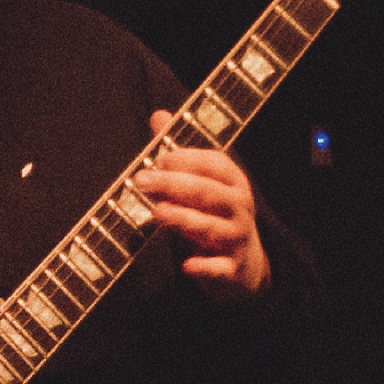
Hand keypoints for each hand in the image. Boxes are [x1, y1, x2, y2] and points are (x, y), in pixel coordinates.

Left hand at [138, 113, 271, 302]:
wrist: (243, 264)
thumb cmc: (213, 214)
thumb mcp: (202, 183)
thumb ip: (179, 154)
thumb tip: (158, 115)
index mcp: (233, 183)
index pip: (216, 165)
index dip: (189, 159)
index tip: (159, 156)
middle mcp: (239, 208)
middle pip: (211, 193)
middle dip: (176, 185)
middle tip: (141, 181)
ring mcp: (237, 238)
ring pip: (212, 228)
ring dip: (185, 219)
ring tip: (157, 212)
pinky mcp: (230, 269)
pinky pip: (220, 269)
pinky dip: (205, 267)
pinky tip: (187, 265)